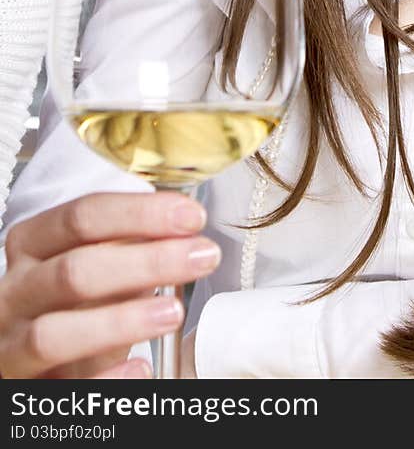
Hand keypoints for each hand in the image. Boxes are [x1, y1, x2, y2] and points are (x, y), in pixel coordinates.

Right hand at [0, 191, 219, 378]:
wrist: (34, 354)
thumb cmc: (71, 299)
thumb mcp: (94, 260)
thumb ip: (128, 244)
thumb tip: (184, 229)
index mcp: (32, 245)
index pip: (82, 217)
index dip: (140, 214)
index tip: (191, 217)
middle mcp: (16, 292)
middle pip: (74, 271)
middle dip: (146, 262)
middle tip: (202, 256)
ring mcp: (12, 345)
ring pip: (53, 334)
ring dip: (120, 321)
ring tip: (174, 311)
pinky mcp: (26, 389)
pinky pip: (61, 391)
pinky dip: (104, 381)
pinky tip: (142, 368)